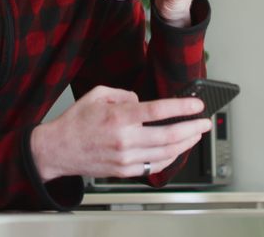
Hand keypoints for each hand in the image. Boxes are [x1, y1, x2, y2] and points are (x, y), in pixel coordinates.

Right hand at [30, 86, 211, 180]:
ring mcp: (126, 158)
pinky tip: (178, 149)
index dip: (182, 108)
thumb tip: (142, 101)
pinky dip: (171, 158)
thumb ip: (124, 94)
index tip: (197, 105)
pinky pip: (155, 166)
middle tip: (204, 123)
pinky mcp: (125, 171)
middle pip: (168, 136)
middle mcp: (125, 140)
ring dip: (186, 144)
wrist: (58, 150)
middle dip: (192, 129)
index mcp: (119, 117)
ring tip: (196, 135)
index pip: (158, 111)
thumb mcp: (97, 94)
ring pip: (166, 154)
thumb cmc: (76, 122)